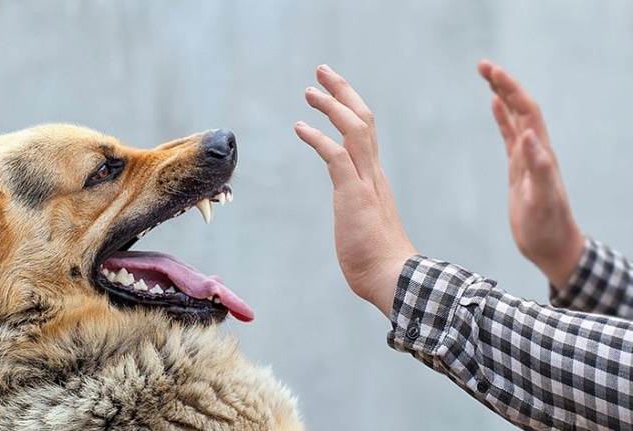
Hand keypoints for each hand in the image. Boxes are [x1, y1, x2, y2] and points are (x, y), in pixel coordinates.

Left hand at [294, 65, 416, 316]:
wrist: (394, 280)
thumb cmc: (378, 262)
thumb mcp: (364, 227)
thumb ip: (359, 214)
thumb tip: (354, 221)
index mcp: (375, 179)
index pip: (365, 134)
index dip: (349, 108)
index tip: (333, 94)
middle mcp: (373, 174)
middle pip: (363, 119)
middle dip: (342, 92)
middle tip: (322, 72)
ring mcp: (365, 182)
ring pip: (354, 129)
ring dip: (331, 105)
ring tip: (309, 90)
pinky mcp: (353, 194)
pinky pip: (336, 156)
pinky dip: (318, 138)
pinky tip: (300, 127)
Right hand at [478, 60, 583, 286]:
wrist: (551, 246)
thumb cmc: (548, 227)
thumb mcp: (542, 199)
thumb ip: (539, 167)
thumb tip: (528, 134)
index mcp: (541, 153)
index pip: (526, 111)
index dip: (510, 89)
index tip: (491, 72)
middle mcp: (536, 150)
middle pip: (520, 107)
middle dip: (503, 84)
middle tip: (482, 65)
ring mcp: (527, 158)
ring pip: (515, 118)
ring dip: (502, 95)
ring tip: (487, 76)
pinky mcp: (519, 169)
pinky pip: (509, 136)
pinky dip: (502, 118)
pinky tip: (494, 107)